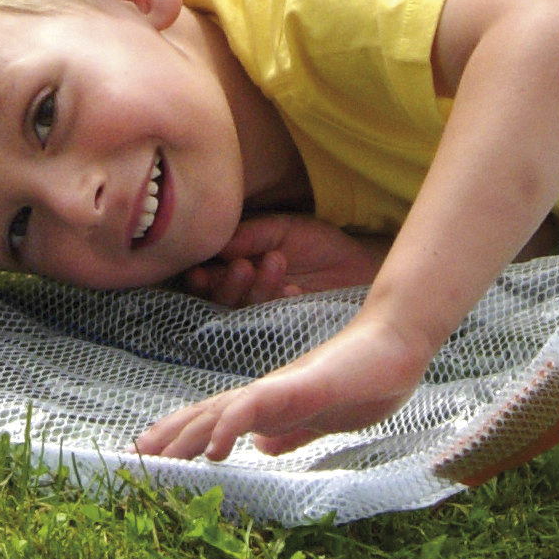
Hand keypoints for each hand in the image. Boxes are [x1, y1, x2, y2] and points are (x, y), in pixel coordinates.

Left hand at [133, 315, 432, 461]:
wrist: (396, 347)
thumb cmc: (363, 379)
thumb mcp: (320, 417)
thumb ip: (293, 428)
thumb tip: (266, 446)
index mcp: (270, 402)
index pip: (215, 418)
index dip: (181, 435)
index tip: (150, 455)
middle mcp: (266, 392)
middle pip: (207, 413)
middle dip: (171, 436)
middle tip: (135, 459)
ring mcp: (280, 387)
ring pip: (222, 410)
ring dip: (189, 434)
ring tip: (160, 458)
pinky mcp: (300, 385)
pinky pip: (258, 407)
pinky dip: (232, 426)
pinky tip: (217, 450)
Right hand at [178, 213, 388, 308]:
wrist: (360, 266)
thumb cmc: (318, 244)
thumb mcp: (284, 229)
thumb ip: (252, 235)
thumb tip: (219, 244)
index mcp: (233, 268)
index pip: (205, 279)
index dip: (199, 278)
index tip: (201, 271)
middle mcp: (244, 294)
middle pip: (219, 300)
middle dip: (227, 284)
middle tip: (243, 266)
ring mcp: (265, 314)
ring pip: (245, 311)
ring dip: (256, 289)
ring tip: (276, 262)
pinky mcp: (288, 329)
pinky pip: (275, 323)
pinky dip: (281, 303)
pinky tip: (294, 288)